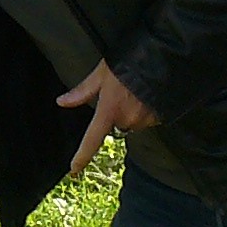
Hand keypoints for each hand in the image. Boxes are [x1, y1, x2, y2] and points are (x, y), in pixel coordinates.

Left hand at [56, 58, 159, 178]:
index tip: (74, 170)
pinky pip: (147, 120)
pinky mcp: (160, 119)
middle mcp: (127, 120)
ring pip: (132, 123)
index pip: (92, 139)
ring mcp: (145, 121)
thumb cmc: (130, 60)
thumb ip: (83, 91)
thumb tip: (62, 102)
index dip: (82, 156)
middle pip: (116, 126)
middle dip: (117, 114)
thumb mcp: (102, 72)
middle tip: (122, 93)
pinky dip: (145, 111)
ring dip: (132, 112)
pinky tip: (148, 94)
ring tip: (137, 90)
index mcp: (109, 109)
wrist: (165, 57)